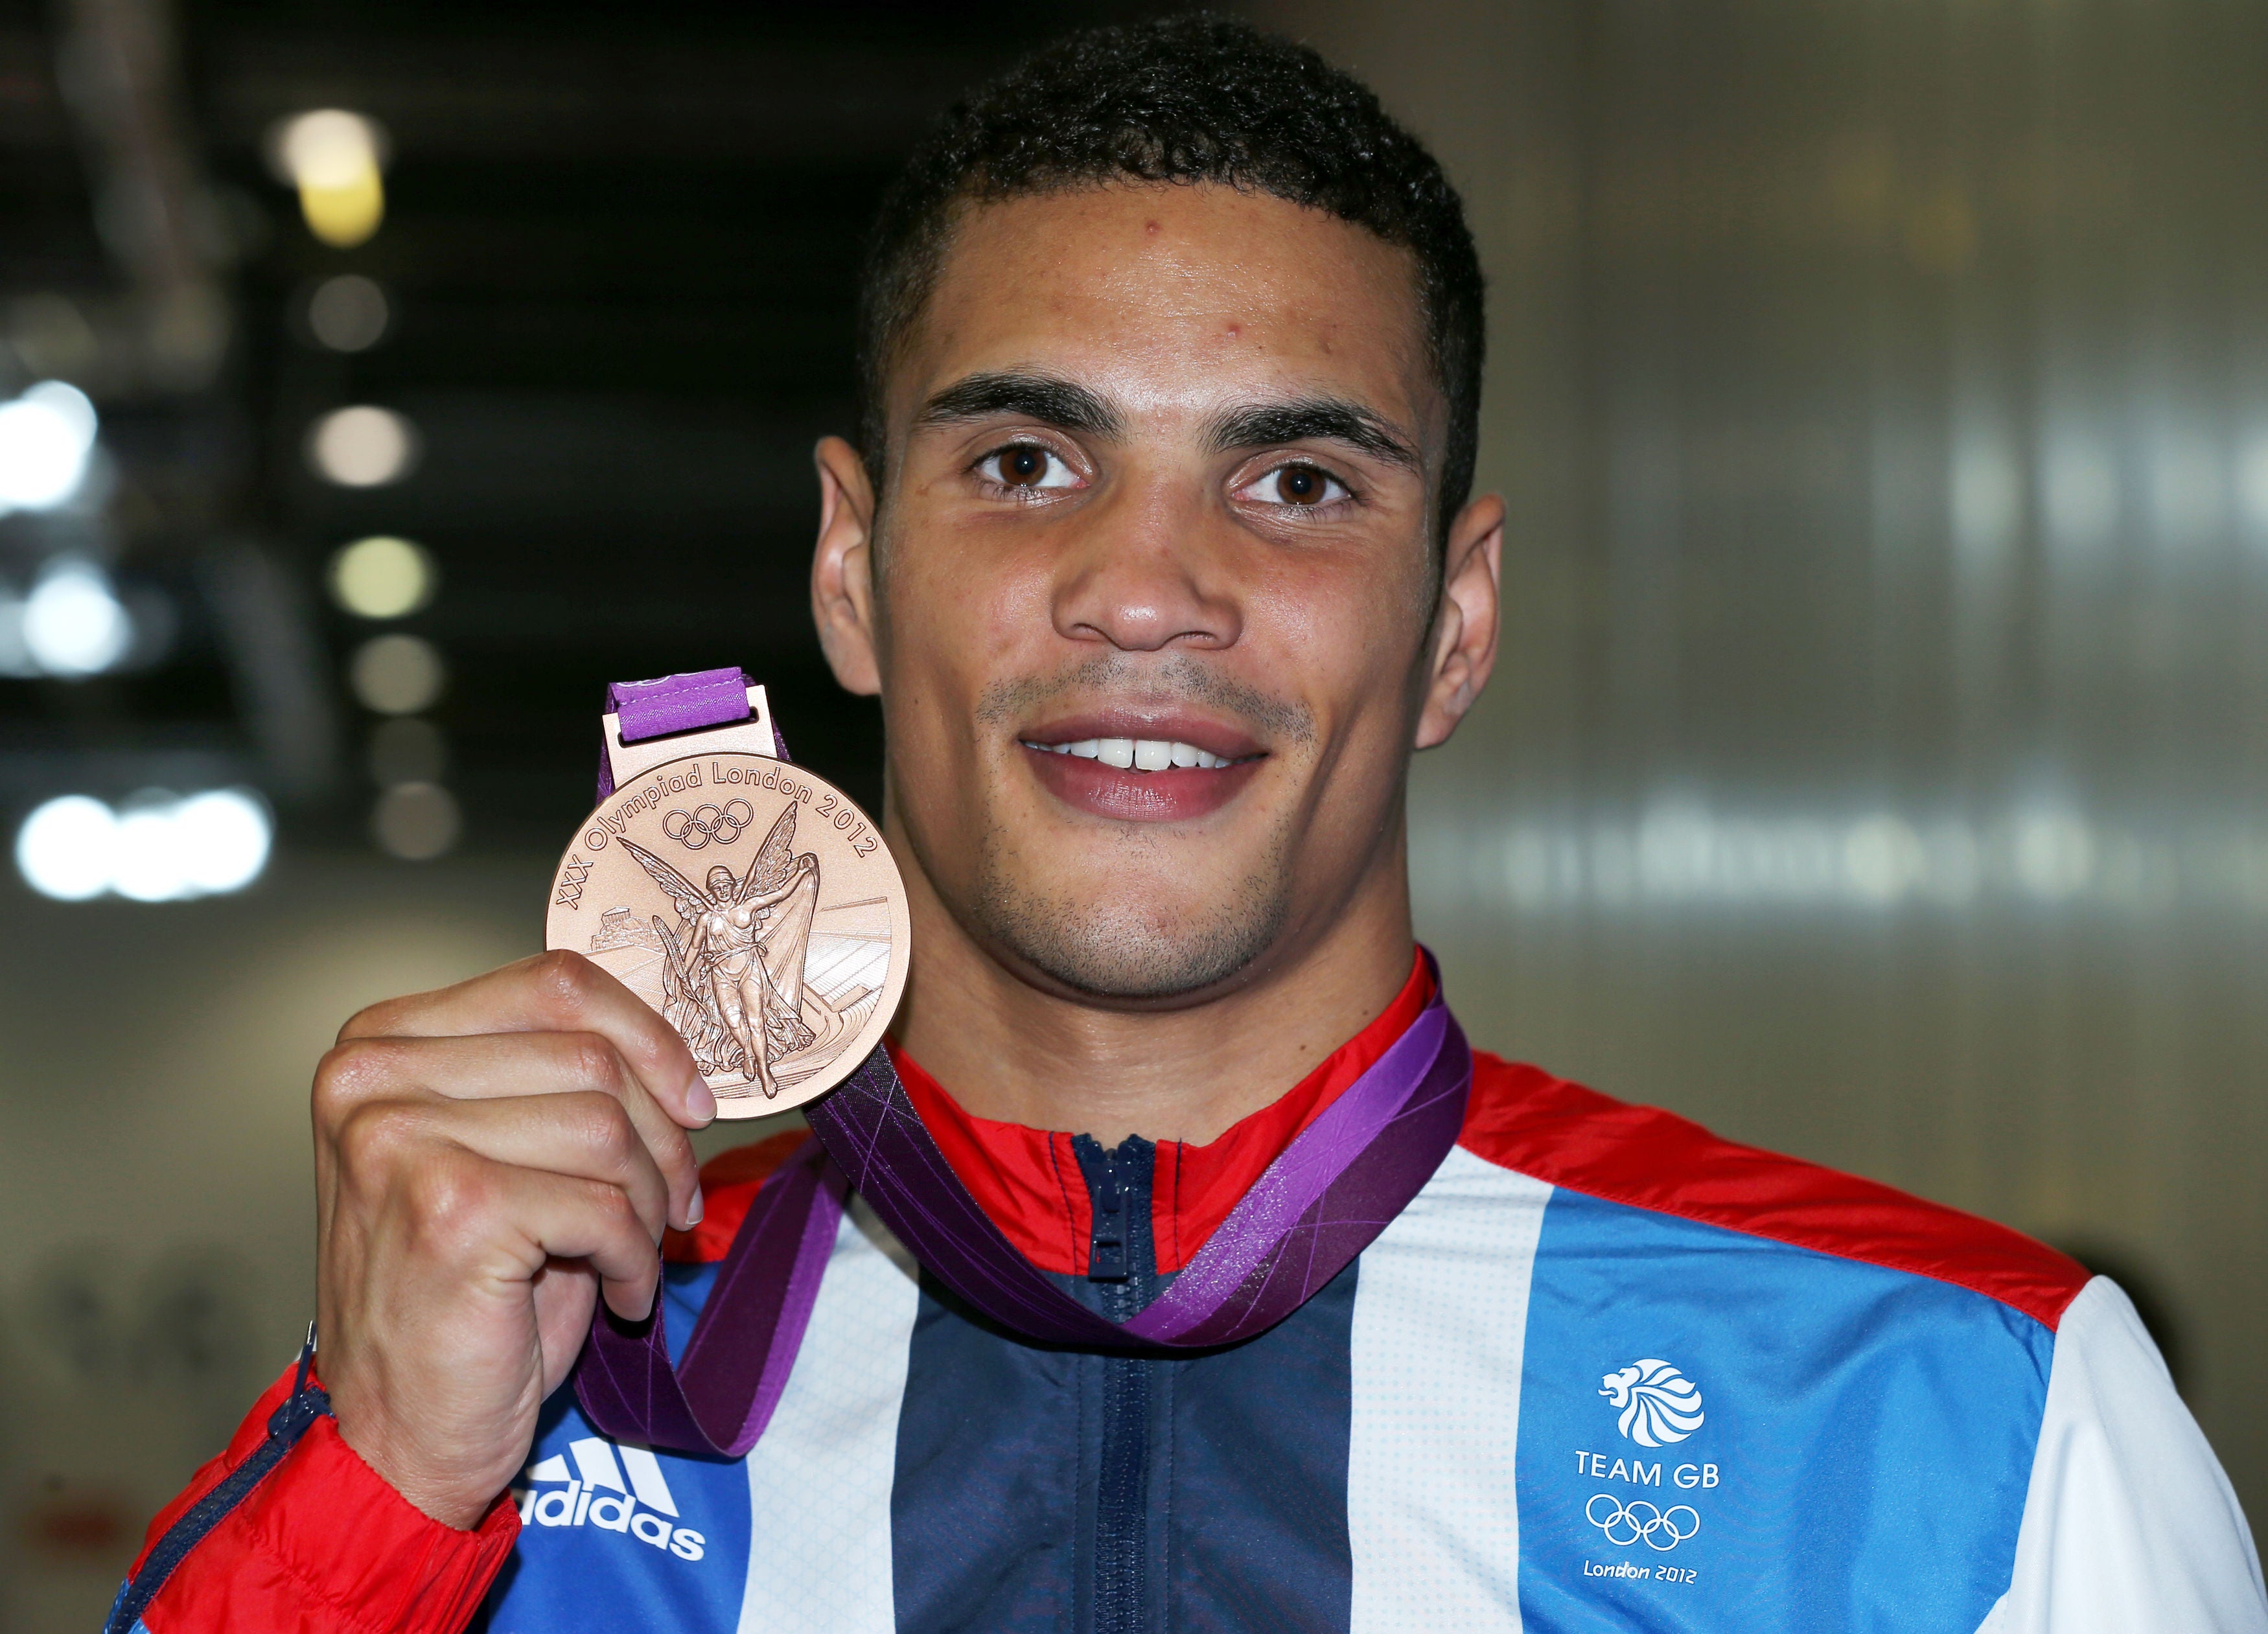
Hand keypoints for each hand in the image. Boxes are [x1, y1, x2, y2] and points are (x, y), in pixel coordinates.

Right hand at [312, 951, 714, 1528]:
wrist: (397, 1436)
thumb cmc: (462, 1298)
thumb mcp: (501, 1155)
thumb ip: (553, 1080)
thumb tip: (677, 1050)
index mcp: (382, 1043)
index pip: (554, 984)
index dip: (648, 1038)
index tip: (693, 1101)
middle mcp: (374, 1078)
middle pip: (590, 1056)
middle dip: (661, 1136)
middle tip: (673, 1202)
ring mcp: (402, 1140)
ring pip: (605, 1127)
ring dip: (650, 1200)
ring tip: (637, 1251)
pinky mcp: (451, 1209)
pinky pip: (604, 1205)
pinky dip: (636, 1258)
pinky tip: (620, 1296)